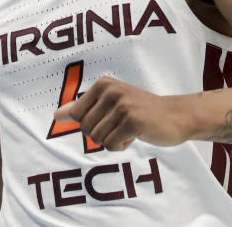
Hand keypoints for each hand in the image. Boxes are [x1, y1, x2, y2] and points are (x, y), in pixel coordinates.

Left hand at [53, 76, 188, 150]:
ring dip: (112, 141)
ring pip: (98, 139)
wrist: (174, 116)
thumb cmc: (140, 111)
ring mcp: (122, 105)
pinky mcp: (133, 122)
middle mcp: (111, 91)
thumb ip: (83, 108)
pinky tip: (134, 136)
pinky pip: (111, 145)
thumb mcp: (110, 104)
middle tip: (121, 125)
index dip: (90, 124)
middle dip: (101, 135)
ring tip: (128, 130)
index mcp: (103, 84)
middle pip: (86, 128)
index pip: (77, 115)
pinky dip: (120, 147)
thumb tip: (56, 115)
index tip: (109, 118)